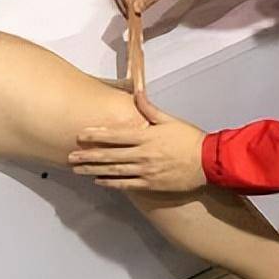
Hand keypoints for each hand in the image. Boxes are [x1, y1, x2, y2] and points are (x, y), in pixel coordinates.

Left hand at [69, 92, 207, 191]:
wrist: (208, 162)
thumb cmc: (190, 139)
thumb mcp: (170, 120)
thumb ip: (150, 109)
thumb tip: (137, 93)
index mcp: (146, 136)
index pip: (116, 135)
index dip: (97, 135)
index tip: (81, 136)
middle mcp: (143, 154)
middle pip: (110, 155)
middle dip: (88, 155)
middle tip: (70, 156)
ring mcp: (146, 171)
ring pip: (114, 171)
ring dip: (94, 170)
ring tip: (78, 170)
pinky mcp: (151, 184)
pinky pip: (127, 185)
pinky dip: (111, 183)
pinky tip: (99, 181)